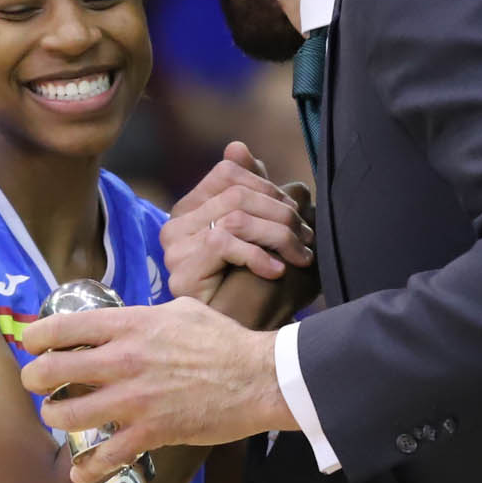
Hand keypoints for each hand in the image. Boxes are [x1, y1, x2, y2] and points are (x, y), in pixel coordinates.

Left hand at [15, 298, 293, 482]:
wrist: (257, 378)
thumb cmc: (224, 340)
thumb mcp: (180, 310)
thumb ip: (145, 316)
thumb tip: (129, 320)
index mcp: (129, 326)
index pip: (61, 328)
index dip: (35, 338)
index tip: (31, 344)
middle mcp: (122, 361)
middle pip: (50, 372)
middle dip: (34, 379)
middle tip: (37, 384)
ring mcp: (134, 400)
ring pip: (66, 415)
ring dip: (56, 418)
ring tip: (60, 417)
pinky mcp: (150, 433)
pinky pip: (104, 457)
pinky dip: (86, 468)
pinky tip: (79, 471)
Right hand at [164, 143, 315, 290]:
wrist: (243, 336)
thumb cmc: (254, 284)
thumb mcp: (259, 233)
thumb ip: (249, 191)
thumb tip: (237, 147)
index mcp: (190, 208)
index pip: (228, 172)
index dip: (268, 186)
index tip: (296, 213)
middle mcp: (175, 224)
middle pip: (235, 194)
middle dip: (280, 214)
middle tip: (307, 238)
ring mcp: (174, 248)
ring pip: (233, 217)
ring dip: (277, 236)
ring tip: (300, 256)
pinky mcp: (182, 271)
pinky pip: (223, 243)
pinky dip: (258, 256)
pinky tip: (277, 272)